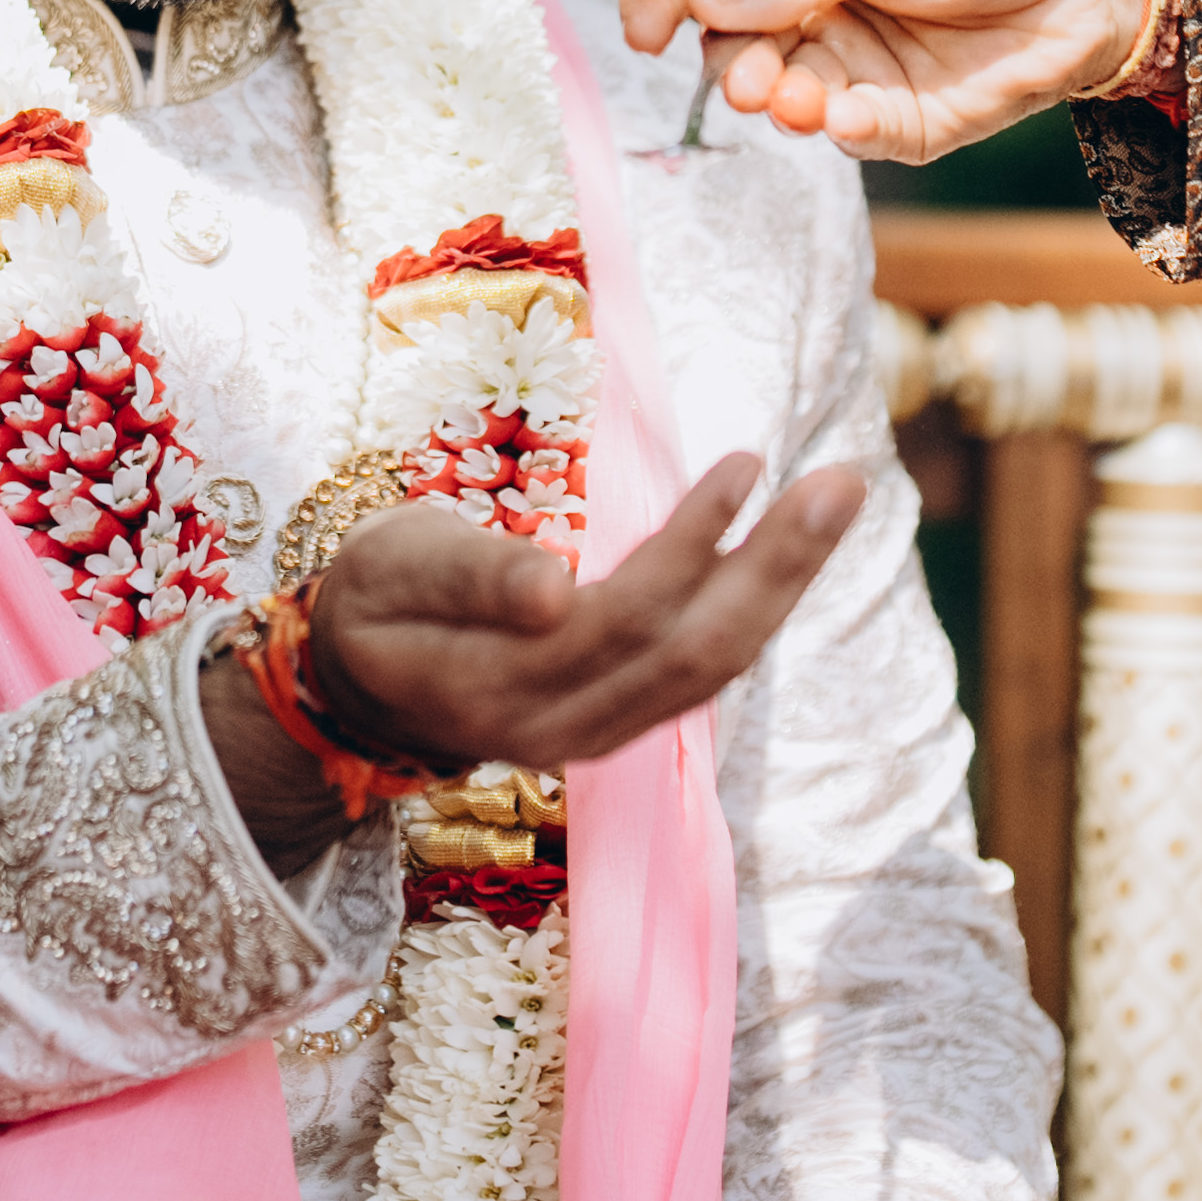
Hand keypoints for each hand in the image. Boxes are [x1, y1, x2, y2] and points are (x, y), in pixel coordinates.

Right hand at [204, 457, 870, 865]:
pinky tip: (791, 553)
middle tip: (843, 482)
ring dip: (783, 585)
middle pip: (691, 653)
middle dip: (775, 567)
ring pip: (710, 669)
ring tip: (837, 498)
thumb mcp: (393, 567)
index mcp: (496, 686)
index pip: (620, 621)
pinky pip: (700, 673)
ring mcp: (591, 738)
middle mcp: (556, 729)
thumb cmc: (375, 599)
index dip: (688, 546)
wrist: (358, 687)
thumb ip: (470, 578)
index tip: (743, 462)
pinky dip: (753, 608)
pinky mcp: (616, 726)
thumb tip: (555, 591)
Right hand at [619, 0, 1152, 165]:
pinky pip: (849, 136)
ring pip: (782, 98)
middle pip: (726, 42)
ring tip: (803, 99)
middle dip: (732, 64)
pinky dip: (841, 132)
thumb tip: (702, 4)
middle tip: (754, 77)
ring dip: (782, 103)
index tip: (647, 33)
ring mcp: (849, 61)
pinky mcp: (898, 117)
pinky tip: (851, 119)